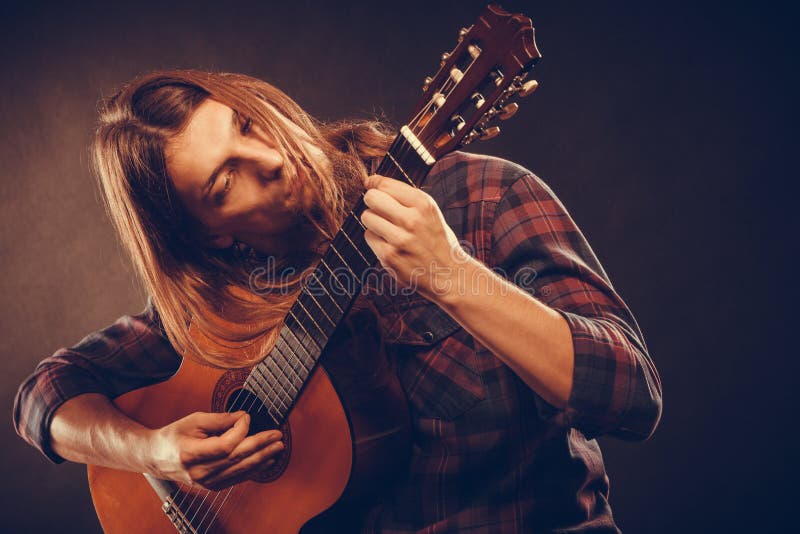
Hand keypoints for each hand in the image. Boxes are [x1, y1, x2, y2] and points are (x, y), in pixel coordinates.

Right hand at [147, 411, 283, 490]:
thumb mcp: (194, 420)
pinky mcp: (211, 486)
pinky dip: (253, 469)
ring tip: (277, 448)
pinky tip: (265, 460)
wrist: (156, 457)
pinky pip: (237, 477)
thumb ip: (220, 419)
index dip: (240, 430)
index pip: (225, 445)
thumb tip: (243, 417)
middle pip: (237, 459)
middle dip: (261, 446)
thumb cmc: (174, 436)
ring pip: (240, 470)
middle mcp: (199, 472)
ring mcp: (206, 482)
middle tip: (277, 436)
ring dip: (262, 458)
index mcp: (191, 453)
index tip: (246, 417)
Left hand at [361, 174, 468, 300]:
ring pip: (366, 217)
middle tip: (380, 210)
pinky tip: (390, 244)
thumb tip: (370, 181)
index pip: (385, 184)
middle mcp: (412, 220)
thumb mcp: (429, 211)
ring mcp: (400, 239)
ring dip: (373, 221)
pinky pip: (369, 236)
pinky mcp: (389, 256)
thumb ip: (404, 196)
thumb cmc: (435, 239)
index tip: (371, 186)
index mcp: (423, 204)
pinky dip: (376, 239)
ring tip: (388, 229)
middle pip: (371, 198)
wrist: (449, 274)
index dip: (374, 184)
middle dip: (372, 202)